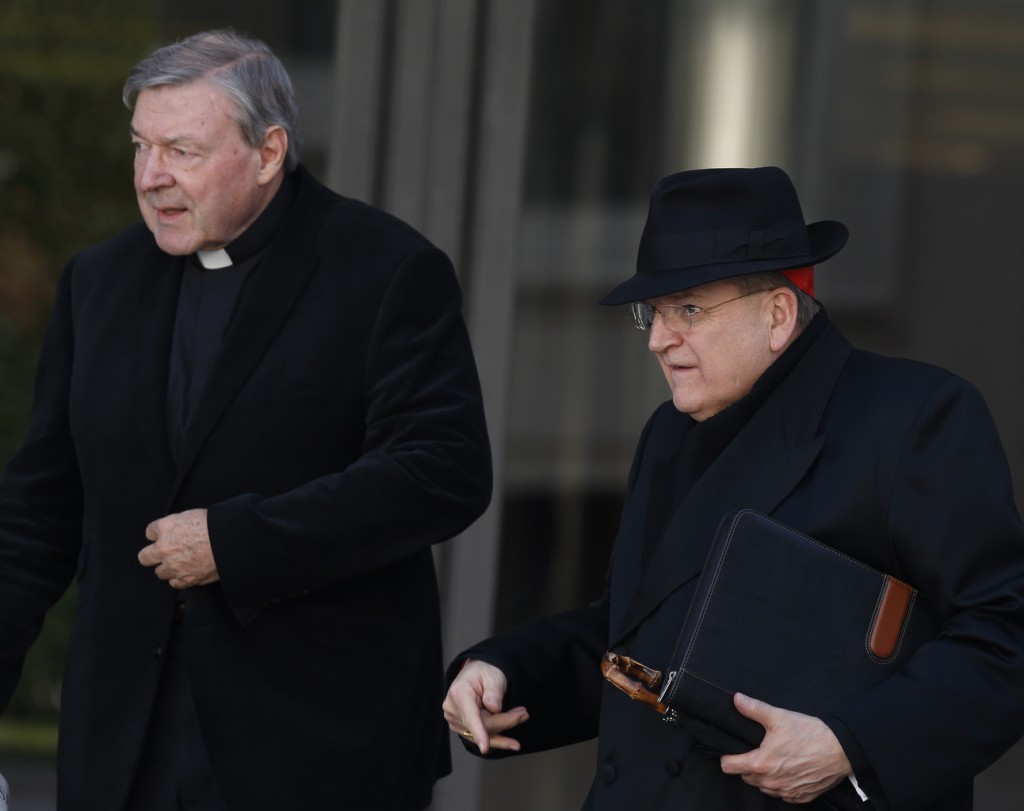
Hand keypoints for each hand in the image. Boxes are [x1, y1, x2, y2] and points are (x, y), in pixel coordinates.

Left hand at [139, 508, 218, 588]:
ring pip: (159, 572)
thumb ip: (177, 524)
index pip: (150, 532)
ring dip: (168, 568)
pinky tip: (189, 571)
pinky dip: (180, 578)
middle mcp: (164, 548)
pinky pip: (174, 583)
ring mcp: (173, 566)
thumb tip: (174, 531)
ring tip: (182, 562)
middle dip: (152, 555)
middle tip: (165, 553)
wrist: (231, 542)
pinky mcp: (184, 579)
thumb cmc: (216, 525)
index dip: (159, 534)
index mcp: (166, 527)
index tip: (168, 535)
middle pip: (144, 557)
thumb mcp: (192, 515)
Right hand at [442, 659, 528, 754]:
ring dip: (504, 728)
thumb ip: (494, 692)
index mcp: (459, 693)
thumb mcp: (493, 676)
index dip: (479, 732)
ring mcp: (456, 719)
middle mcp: (453, 708)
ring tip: (521, 717)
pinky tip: (510, 742)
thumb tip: (494, 709)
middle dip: (505, 722)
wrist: (476, 673)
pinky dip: (497, 737)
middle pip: (483, 725)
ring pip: (484, 733)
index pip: (470, 715)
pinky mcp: (462, 727)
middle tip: (523, 714)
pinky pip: (481, 736)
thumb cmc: (484, 671)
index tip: (485, 747)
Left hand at [719, 693, 850, 803]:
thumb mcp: (779, 717)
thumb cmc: (809, 734)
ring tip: (774, 759)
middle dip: (747, 765)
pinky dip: (781, 784)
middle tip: (758, 750)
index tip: (732, 750)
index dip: (727, 757)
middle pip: (746, 777)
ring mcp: (786, 792)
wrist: (840, 751)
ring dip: (764, 776)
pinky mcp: (800, 797)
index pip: (729, 767)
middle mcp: (771, 782)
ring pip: (763, 787)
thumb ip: (754, 709)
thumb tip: (736, 699)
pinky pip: (782, 794)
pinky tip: (788, 770)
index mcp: (761, 763)